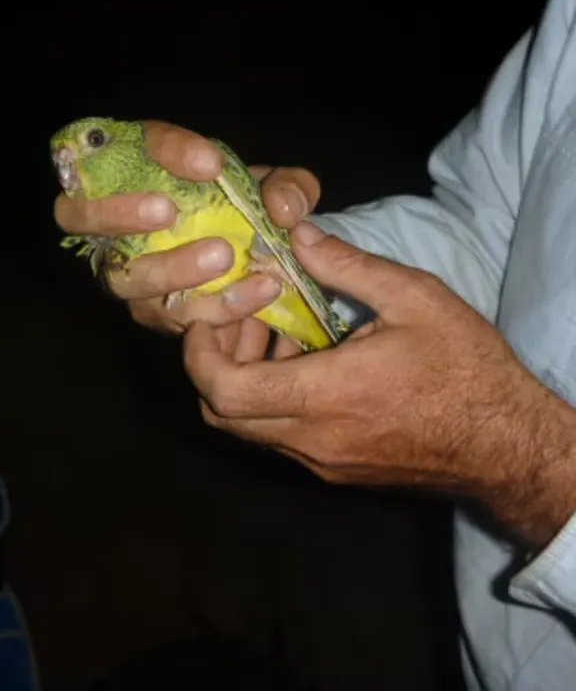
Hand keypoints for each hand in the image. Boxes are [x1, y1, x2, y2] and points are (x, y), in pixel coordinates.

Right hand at [53, 120, 320, 333]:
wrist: (258, 258)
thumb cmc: (248, 209)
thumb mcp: (275, 190)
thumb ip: (286, 186)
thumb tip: (282, 210)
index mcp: (130, 169)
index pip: (120, 146)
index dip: (160, 151)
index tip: (209, 162)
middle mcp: (110, 222)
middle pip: (76, 215)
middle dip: (118, 212)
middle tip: (169, 211)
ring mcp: (125, 270)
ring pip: (122, 275)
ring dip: (168, 266)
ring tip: (224, 256)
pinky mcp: (153, 310)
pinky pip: (172, 314)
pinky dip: (216, 305)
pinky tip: (258, 291)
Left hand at [184, 220, 575, 548]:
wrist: (507, 445)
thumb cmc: (467, 368)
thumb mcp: (415, 299)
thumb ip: (347, 265)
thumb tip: (296, 235)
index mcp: (328, 395)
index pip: (225, 391)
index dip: (198, 354)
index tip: (206, 317)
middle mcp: (313, 439)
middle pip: (222, 413)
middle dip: (215, 362)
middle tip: (243, 318)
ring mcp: (321, 462)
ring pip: (248, 427)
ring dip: (244, 380)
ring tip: (279, 332)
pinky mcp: (334, 470)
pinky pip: (279, 438)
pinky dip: (272, 399)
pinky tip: (307, 363)